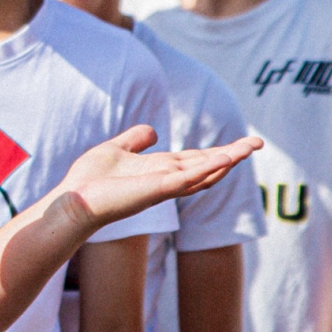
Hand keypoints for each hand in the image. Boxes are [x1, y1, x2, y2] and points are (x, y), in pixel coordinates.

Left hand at [50, 128, 263, 234]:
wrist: (73, 200)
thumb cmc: (89, 180)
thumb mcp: (116, 150)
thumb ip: (135, 140)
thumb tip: (153, 130)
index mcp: (159, 170)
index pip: (195, 160)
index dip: (217, 151)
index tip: (241, 143)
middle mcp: (166, 179)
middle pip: (206, 165)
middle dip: (232, 155)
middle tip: (258, 143)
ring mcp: (164, 186)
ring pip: (203, 172)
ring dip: (228, 159)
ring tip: (250, 147)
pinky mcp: (157, 190)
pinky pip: (188, 179)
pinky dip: (207, 169)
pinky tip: (226, 160)